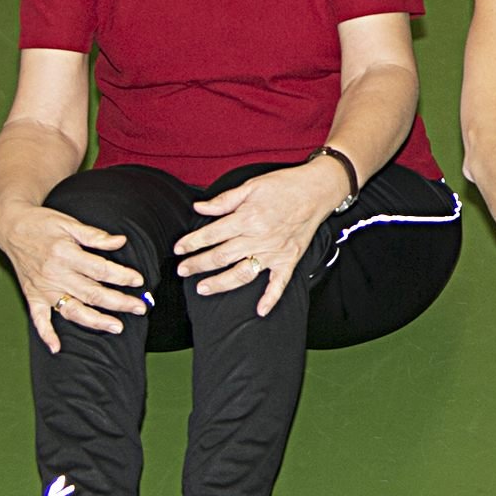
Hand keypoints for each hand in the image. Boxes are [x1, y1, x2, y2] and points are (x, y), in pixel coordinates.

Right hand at [0, 199, 152, 353]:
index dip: (121, 276)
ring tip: (116, 327)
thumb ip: (95, 235)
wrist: (12, 227)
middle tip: (140, 308)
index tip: (138, 281)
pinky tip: (57, 348)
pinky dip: (46, 334)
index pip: (100, 269)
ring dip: (95, 321)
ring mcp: (43, 288)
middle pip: (92, 293)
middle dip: (119, 302)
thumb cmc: (43, 224)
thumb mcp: (70, 223)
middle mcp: (55, 274)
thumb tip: (120, 241)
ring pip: (72, 310)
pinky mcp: (32, 296)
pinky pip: (38, 319)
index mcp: (65, 254)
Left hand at [172, 157, 345, 315]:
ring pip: (242, 273)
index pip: (212, 234)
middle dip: (198, 264)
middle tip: (182, 270)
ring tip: (203, 288)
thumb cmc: (283, 185)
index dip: (192, 242)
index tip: (179, 249)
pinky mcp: (289, 260)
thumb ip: (224, 200)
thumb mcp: (251, 185)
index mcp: (247, 218)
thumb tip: (199, 208)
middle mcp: (258, 238)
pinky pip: (279, 283)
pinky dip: (270, 298)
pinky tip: (260, 310)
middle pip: (221, 256)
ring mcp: (274, 252)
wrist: (316, 190)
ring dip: (220, 283)